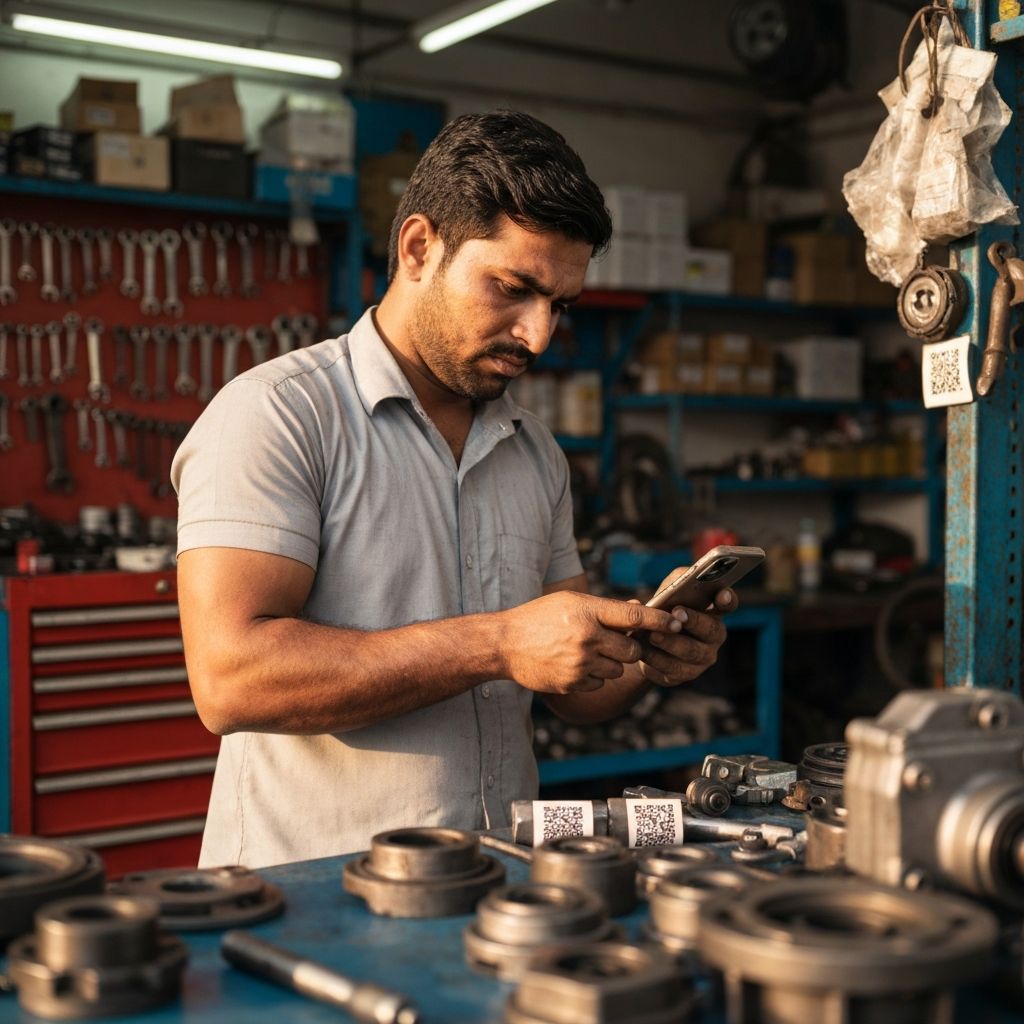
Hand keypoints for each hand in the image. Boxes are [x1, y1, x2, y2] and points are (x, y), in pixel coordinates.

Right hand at [499, 591, 682, 694]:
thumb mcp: (570, 602)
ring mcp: (579, 663)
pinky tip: (573, 664)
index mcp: (587, 611)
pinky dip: (593, 676)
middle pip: (631, 650)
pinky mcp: (571, 683)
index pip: (633, 618)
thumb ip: (605, 608)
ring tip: (586, 652)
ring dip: (610, 664)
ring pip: (617, 670)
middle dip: (630, 649)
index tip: (675, 622)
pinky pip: (599, 683)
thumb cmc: (539, 617)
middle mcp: (586, 637)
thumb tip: (640, 611)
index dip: (659, 622)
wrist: (504, 644)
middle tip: (616, 643)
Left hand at [637, 587, 735, 686]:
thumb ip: (678, 580)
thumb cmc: (663, 610)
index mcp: (713, 611)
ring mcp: (702, 658)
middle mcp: (714, 636)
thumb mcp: (670, 590)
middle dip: (693, 621)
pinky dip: (656, 659)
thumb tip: (683, 578)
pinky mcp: (685, 674)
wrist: (645, 642)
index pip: (728, 604)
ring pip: (690, 652)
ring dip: (671, 643)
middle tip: (676, 612)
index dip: (727, 599)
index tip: (721, 593)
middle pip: (711, 630)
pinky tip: (643, 650)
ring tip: (653, 634)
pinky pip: (672, 669)